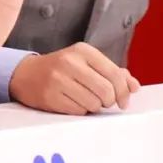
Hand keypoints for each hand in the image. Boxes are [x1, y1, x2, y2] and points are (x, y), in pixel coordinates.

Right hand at [9, 42, 140, 114]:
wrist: (27, 74)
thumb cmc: (63, 69)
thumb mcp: (87, 63)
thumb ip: (113, 72)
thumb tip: (134, 86)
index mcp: (84, 51)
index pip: (115, 74)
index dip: (124, 92)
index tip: (123, 101)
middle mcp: (71, 62)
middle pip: (106, 91)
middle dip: (109, 101)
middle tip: (104, 101)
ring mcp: (59, 79)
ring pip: (94, 103)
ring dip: (94, 106)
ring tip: (85, 99)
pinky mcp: (51, 96)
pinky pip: (78, 111)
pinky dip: (81, 110)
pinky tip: (73, 102)